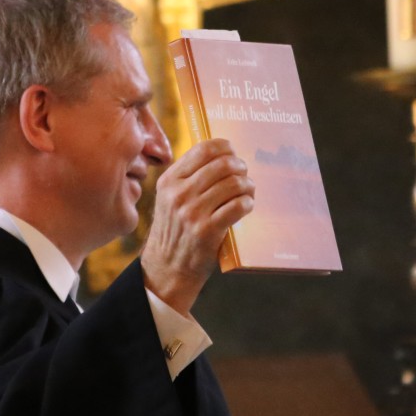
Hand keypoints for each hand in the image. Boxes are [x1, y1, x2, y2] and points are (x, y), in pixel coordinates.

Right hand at [140, 140, 253, 313]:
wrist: (167, 266)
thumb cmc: (175, 229)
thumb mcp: (170, 198)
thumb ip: (188, 177)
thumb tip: (223, 155)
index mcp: (169, 181)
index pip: (204, 150)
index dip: (226, 148)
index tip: (233, 154)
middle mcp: (179, 194)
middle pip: (223, 165)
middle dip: (240, 167)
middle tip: (244, 175)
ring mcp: (192, 212)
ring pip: (233, 184)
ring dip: (248, 186)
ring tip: (248, 192)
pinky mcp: (207, 230)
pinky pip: (238, 206)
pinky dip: (248, 203)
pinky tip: (246, 206)